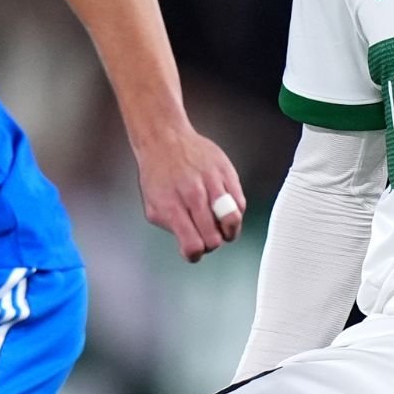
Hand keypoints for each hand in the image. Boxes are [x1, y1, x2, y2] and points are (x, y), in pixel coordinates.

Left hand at [134, 125, 245, 262]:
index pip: (192, 244)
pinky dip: (234, 212)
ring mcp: (212, 182)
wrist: (165, 139)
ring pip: (232, 221)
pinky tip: (223, 208)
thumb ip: (172, 228)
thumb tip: (190, 247)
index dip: (195, 254)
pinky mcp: (227, 172)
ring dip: (228, 231)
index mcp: (172, 206)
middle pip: (214, 237)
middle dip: (210, 243)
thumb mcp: (153, 205)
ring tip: (220, 226)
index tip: (194, 251)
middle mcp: (193, 194)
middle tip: (205, 235)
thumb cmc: (158, 173)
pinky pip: (240, 203)